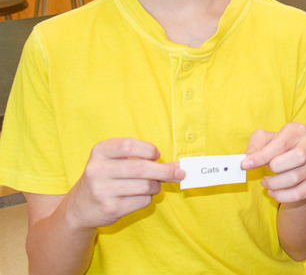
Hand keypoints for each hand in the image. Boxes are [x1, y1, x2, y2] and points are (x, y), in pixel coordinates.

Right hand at [67, 138, 182, 229]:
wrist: (79, 207)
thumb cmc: (106, 177)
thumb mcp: (116, 161)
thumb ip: (142, 159)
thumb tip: (176, 166)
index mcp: (100, 151)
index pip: (129, 145)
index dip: (148, 150)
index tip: (157, 155)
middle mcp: (97, 170)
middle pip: (141, 168)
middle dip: (165, 171)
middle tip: (179, 173)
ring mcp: (102, 191)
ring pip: (145, 186)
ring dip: (156, 186)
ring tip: (153, 185)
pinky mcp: (109, 208)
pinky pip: (142, 201)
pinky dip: (148, 198)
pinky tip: (141, 196)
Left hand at [242, 123, 305, 204]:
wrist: (293, 164)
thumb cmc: (276, 149)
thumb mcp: (263, 141)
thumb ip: (254, 147)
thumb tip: (248, 159)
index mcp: (298, 130)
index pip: (281, 144)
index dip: (262, 156)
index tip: (245, 165)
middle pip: (297, 157)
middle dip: (275, 168)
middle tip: (264, 172)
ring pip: (296, 177)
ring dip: (275, 184)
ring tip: (266, 183)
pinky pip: (301, 192)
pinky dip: (283, 196)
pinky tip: (274, 192)